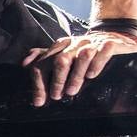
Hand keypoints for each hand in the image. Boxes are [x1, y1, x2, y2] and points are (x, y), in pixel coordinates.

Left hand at [22, 31, 136, 105]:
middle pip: (60, 60)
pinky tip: (92, 75)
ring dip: (75, 76)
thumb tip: (24, 63)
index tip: (39, 101)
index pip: (43, 63)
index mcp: (61, 46)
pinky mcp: (110, 44)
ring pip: (82, 57)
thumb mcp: (62, 53)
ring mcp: (92, 43)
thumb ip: (43, 57)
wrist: (112, 35)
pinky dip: (96, 64)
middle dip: (56, 80)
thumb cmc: (84, 50)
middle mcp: (75, 43)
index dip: (39, 83)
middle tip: (56, 96)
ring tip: (72, 91)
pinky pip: (103, 52)